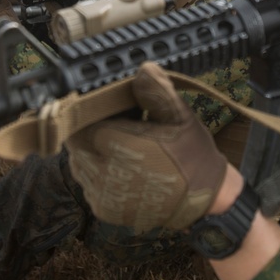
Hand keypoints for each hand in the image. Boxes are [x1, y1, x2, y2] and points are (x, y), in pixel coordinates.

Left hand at [65, 62, 227, 232]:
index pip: (80, 122)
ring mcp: (100, 195)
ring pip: (78, 164)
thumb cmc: (191, 154)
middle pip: (76, 143)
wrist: (204, 198)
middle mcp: (101, 172)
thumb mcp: (180, 116)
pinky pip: (88, 186)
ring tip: (118, 149)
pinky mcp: (103, 210)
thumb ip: (157, 92)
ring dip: (91, 154)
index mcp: (116, 144)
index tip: (106, 110)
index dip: (90, 113)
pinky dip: (98, 176)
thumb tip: (143, 69)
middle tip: (114, 128)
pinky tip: (121, 170)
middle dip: (89, 133)